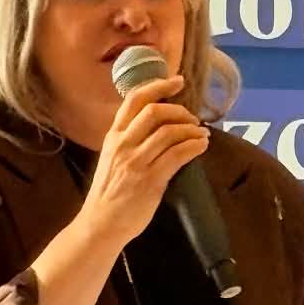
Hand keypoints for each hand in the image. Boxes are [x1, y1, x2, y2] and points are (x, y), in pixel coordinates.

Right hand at [82, 76, 208, 246]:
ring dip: (192, 129)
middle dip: (180, 111)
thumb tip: (158, 128)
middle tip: (193, 119)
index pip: (134, 100)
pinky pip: (177, 154)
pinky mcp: (150, 179)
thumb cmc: (109, 194)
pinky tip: (202, 146)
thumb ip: (130, 142)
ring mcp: (136, 161)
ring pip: (170, 132)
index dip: (158, 86)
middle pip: (155, 111)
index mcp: (113, 136)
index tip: (177, 81)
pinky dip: (194, 146)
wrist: (101, 223)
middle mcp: (123, 144)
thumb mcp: (113, 159)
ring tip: (202, 134)